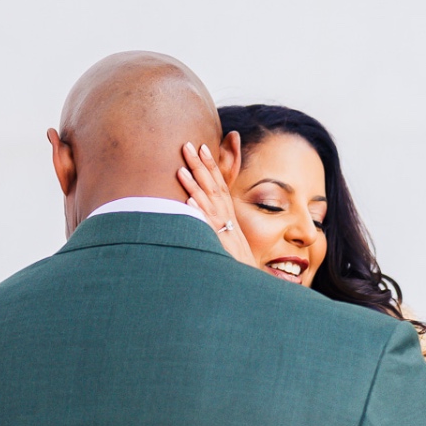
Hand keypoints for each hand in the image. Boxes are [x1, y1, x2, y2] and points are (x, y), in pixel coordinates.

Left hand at [178, 141, 258, 267]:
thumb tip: (196, 204)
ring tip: (180, 170)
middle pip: (212, 186)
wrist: (245, 280)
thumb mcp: (226, 233)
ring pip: (206, 203)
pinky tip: (187, 204)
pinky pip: (205, 227)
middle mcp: (225, 217)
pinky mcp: (216, 243)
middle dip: (200, 165)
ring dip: (194, 186)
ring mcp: (220, 229)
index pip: (219, 182)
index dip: (211, 164)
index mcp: (227, 212)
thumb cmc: (233, 257)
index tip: (202, 146)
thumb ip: (215, 218)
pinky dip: (198, 214)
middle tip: (187, 145)